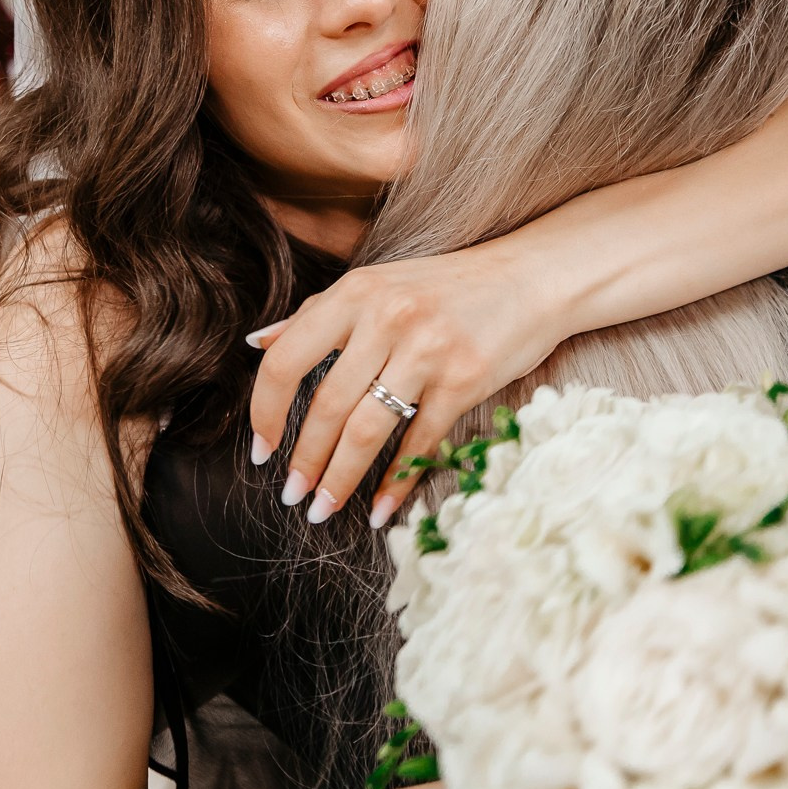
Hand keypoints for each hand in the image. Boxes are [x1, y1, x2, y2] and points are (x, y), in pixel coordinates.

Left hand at [247, 243, 563, 529]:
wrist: (530, 279)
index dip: (265, 412)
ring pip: (367, 430)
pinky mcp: (464, 380)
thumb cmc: (448, 287)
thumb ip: (316, 314)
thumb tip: (257, 343)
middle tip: (291, 495)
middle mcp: (386, 318)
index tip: (261, 449)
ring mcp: (427, 350)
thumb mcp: (376, 284)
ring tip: (322, 509)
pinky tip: (380, 508)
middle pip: (327, 405)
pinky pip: (419, 441)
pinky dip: (397, 481)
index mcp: (355, 293)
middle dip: (304, 460)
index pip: (287, 360)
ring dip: (339, 479)